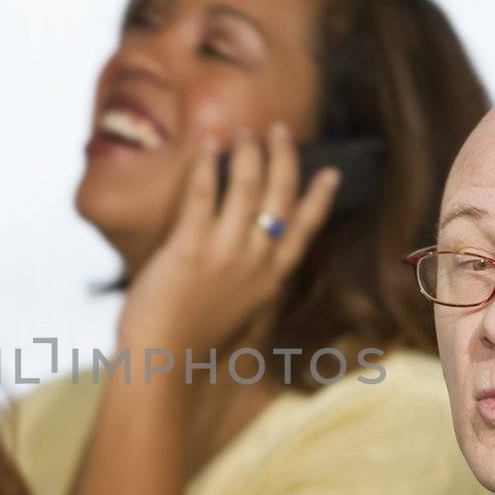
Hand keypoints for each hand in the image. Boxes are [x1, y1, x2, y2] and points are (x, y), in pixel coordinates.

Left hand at [118, 122, 338, 356]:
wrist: (164, 364)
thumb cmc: (192, 344)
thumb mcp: (237, 314)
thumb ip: (246, 284)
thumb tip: (246, 260)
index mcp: (270, 281)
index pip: (304, 230)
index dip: (318, 198)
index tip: (330, 171)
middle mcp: (255, 263)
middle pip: (280, 197)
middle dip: (282, 158)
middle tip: (278, 130)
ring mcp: (225, 254)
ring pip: (246, 188)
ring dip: (247, 153)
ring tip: (244, 132)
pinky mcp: (190, 248)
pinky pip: (203, 194)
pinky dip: (206, 165)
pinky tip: (207, 145)